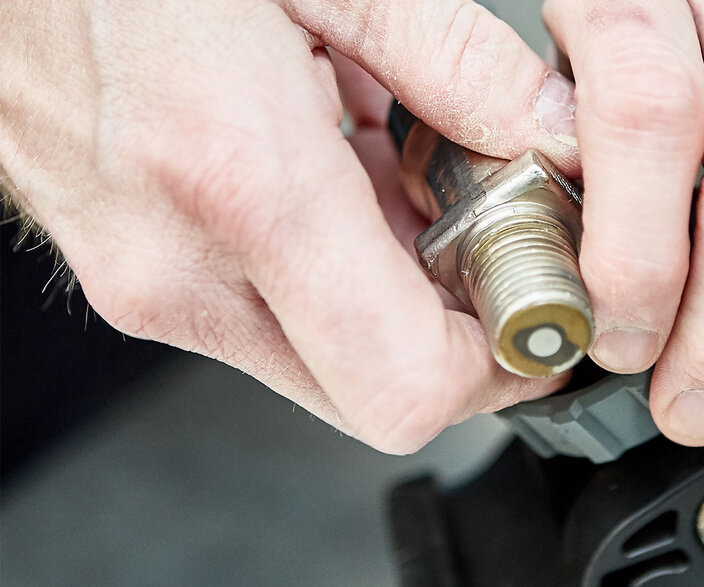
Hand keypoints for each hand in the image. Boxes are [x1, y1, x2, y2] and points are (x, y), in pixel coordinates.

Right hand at [0, 1, 581, 453]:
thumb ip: (457, 62)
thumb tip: (552, 133)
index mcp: (242, 183)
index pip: (408, 384)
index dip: (501, 370)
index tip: (539, 313)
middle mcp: (182, 265)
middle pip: (375, 392)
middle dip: (459, 334)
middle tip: (493, 240)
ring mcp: (149, 281)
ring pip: (326, 361)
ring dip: (397, 297)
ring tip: (411, 185)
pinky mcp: (135, 273)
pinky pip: (273, 315)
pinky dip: (336, 272)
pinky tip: (347, 177)